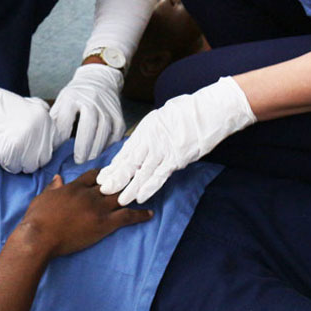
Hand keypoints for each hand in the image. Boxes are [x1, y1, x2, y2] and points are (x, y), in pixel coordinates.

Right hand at [0, 78, 58, 172]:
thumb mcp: (27, 104)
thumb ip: (42, 118)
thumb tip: (54, 134)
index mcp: (44, 120)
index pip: (52, 146)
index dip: (40, 148)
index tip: (30, 146)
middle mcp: (38, 131)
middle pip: (42, 159)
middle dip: (30, 157)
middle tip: (16, 149)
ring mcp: (24, 143)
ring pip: (29, 166)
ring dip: (19, 161)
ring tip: (7, 148)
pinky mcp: (10, 153)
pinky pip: (14, 168)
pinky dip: (7, 163)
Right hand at [11, 169, 152, 259]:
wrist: (39, 237)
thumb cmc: (36, 219)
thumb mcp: (42, 198)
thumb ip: (53, 188)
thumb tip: (58, 178)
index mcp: (74, 187)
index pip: (93, 176)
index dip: (104, 174)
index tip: (112, 174)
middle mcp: (88, 194)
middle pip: (111, 183)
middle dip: (123, 180)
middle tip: (137, 176)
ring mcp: (97, 208)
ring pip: (121, 196)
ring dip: (134, 193)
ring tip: (146, 190)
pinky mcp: (104, 224)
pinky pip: (127, 216)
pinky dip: (140, 214)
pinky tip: (150, 214)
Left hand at [50, 64, 124, 163]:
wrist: (99, 78)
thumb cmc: (77, 95)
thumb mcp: (62, 101)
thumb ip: (55, 120)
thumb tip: (48, 142)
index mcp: (72, 97)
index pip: (65, 121)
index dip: (60, 139)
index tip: (57, 149)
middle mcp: (92, 100)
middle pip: (89, 125)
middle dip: (83, 146)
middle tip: (78, 160)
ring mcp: (107, 107)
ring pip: (105, 131)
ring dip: (96, 148)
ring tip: (88, 158)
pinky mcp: (118, 114)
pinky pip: (116, 133)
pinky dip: (109, 144)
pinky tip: (101, 150)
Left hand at [97, 77, 255, 204]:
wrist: (207, 111)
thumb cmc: (187, 112)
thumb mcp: (162, 118)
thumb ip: (151, 133)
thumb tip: (143, 145)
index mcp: (145, 130)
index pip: (126, 152)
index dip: (114, 166)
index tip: (103, 176)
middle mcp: (150, 140)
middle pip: (129, 163)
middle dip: (115, 178)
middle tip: (103, 190)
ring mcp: (162, 150)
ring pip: (142, 172)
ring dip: (130, 187)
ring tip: (119, 199)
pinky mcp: (176, 159)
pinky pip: (159, 176)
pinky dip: (149, 187)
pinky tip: (140, 197)